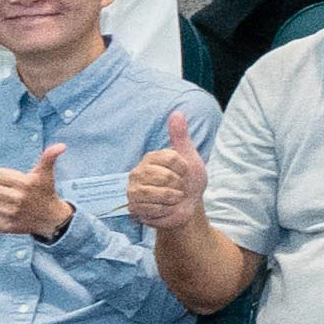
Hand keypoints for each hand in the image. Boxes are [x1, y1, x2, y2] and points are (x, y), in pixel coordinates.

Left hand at [0, 148, 73, 239]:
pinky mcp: (5, 227)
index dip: (1, 176)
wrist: (51, 219)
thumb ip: (49, 157)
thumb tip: (61, 145)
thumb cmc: (44, 192)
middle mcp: (18, 199)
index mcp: (25, 183)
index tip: (12, 182)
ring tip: (2, 202)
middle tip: (5, 192)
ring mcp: (11, 214)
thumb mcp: (46, 174)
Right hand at [126, 112, 204, 233]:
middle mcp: (138, 171)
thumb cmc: (188, 181)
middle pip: (166, 177)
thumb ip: (181, 136)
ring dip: (172, 198)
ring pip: (158, 193)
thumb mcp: (189, 157)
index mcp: (151, 158)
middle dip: (179, 186)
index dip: (184, 169)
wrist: (188, 207)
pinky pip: (153, 208)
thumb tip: (176, 113)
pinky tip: (165, 208)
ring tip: (172, 198)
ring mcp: (133, 189)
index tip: (184, 173)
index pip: (173, 158)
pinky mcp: (133, 206)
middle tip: (178, 188)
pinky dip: (165, 210)